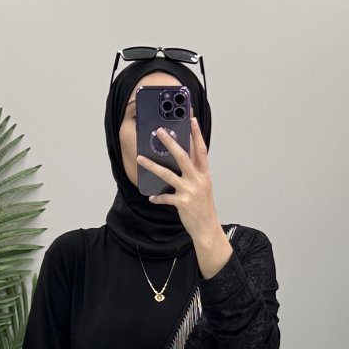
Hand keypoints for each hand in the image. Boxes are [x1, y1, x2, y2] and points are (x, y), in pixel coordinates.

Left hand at [136, 114, 218, 240]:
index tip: (191, 120)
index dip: (197, 134)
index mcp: (204, 174)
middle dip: (170, 143)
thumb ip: (195, 173)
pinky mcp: (182, 203)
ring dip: (152, 166)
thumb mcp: (203, 187)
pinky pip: (165, 197)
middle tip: (159, 131)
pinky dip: (158, 197)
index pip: (201, 149)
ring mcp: (190, 191)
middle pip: (183, 156)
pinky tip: (151, 197)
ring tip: (140, 158)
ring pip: (168, 174)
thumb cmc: (204, 207)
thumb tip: (183, 161)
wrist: (208, 228)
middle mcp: (198, 179)